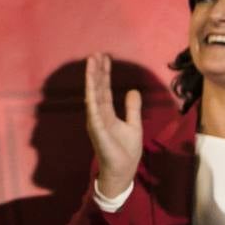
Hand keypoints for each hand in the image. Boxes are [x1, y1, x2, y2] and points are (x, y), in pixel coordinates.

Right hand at [85, 53, 142, 197]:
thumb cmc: (126, 151)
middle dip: (96, 71)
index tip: (105, 58)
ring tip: (91, 63)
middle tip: (96, 53)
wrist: (123, 171)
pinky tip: (91, 87)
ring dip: (91, 80)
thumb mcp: (134, 125)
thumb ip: (132, 108)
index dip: (104, 74)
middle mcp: (98, 115)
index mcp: (107, 114)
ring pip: (93, 96)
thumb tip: (132, 91)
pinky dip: (92, 99)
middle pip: (96, 89)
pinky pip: (93, 112)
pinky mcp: (97, 130)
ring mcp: (96, 122)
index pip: (104, 90)